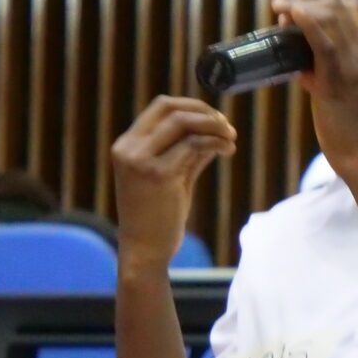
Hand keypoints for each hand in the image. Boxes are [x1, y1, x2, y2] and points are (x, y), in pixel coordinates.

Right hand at [112, 96, 236, 265]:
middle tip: (227, 126)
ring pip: (184, 123)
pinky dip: (215, 142)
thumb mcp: (170, 176)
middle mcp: (129, 148)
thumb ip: (186, 151)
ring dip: (214, 126)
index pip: (161, 106)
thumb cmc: (156, 217)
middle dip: (204, 111)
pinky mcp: (159, 174)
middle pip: (171, 108)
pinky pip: (194, 145)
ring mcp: (141, 160)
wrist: (144, 251)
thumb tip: (214, 127)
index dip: (192, 106)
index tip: (215, 119)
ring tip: (231, 138)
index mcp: (126, 145)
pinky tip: (228, 150)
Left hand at [272, 0, 357, 181]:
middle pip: (339, 9)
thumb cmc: (357, 133)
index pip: (352, 11)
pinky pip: (324, 44)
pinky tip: (292, 13)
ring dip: (301, 7)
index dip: (324, 3)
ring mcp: (355, 67)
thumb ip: (330, 77)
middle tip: (282, 6)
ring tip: (279, 7)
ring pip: (332, 20)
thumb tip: (304, 68)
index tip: (299, 8)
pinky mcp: (338, 83)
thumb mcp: (350, 95)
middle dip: (308, 1)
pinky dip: (307, 23)